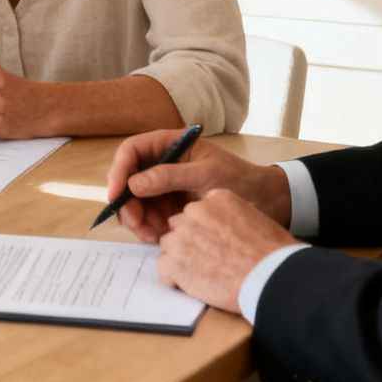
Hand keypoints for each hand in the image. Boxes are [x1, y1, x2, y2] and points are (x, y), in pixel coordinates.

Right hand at [104, 129, 290, 242]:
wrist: (265, 202)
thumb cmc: (240, 180)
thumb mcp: (206, 175)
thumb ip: (170, 177)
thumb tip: (134, 183)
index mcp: (170, 144)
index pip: (132, 151)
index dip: (119, 171)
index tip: (116, 195)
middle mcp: (161, 162)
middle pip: (127, 179)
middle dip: (128, 203)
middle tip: (136, 224)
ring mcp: (163, 185)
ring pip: (135, 201)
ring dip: (138, 219)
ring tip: (154, 235)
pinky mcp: (168, 205)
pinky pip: (148, 216)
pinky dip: (149, 228)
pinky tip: (159, 237)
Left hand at [155, 188, 297, 313]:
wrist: (272, 277)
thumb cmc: (273, 253)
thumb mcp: (255, 219)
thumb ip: (230, 217)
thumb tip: (221, 229)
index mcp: (215, 198)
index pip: (197, 212)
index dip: (204, 230)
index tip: (215, 244)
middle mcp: (194, 212)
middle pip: (179, 226)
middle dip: (190, 242)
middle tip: (208, 260)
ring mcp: (181, 237)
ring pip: (169, 247)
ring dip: (181, 260)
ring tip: (204, 275)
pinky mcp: (174, 262)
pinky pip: (164, 269)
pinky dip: (175, 279)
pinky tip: (194, 286)